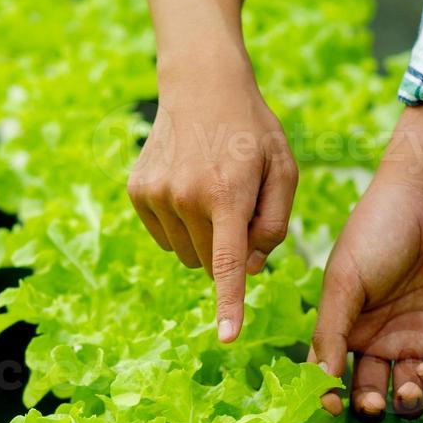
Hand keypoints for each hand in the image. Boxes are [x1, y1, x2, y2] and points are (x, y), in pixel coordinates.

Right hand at [127, 58, 297, 342]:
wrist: (201, 85)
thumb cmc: (253, 132)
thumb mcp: (284, 171)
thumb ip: (274, 225)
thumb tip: (248, 269)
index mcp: (227, 194)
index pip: (227, 263)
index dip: (229, 304)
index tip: (226, 336)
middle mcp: (185, 197)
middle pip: (210, 262)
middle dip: (227, 248)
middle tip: (238, 203)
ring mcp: (156, 194)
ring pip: (185, 253)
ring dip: (203, 238)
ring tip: (213, 190)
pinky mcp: (138, 191)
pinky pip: (163, 236)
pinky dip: (180, 224)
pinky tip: (189, 188)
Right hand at [312, 104, 422, 417]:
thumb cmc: (376, 231)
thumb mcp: (344, 281)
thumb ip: (331, 331)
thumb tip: (319, 380)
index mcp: (346, 327)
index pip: (333, 374)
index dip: (330, 395)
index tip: (331, 406)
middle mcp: (379, 339)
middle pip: (371, 390)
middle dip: (369, 405)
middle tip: (370, 403)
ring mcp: (416, 339)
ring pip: (408, 391)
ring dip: (405, 402)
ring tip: (405, 391)